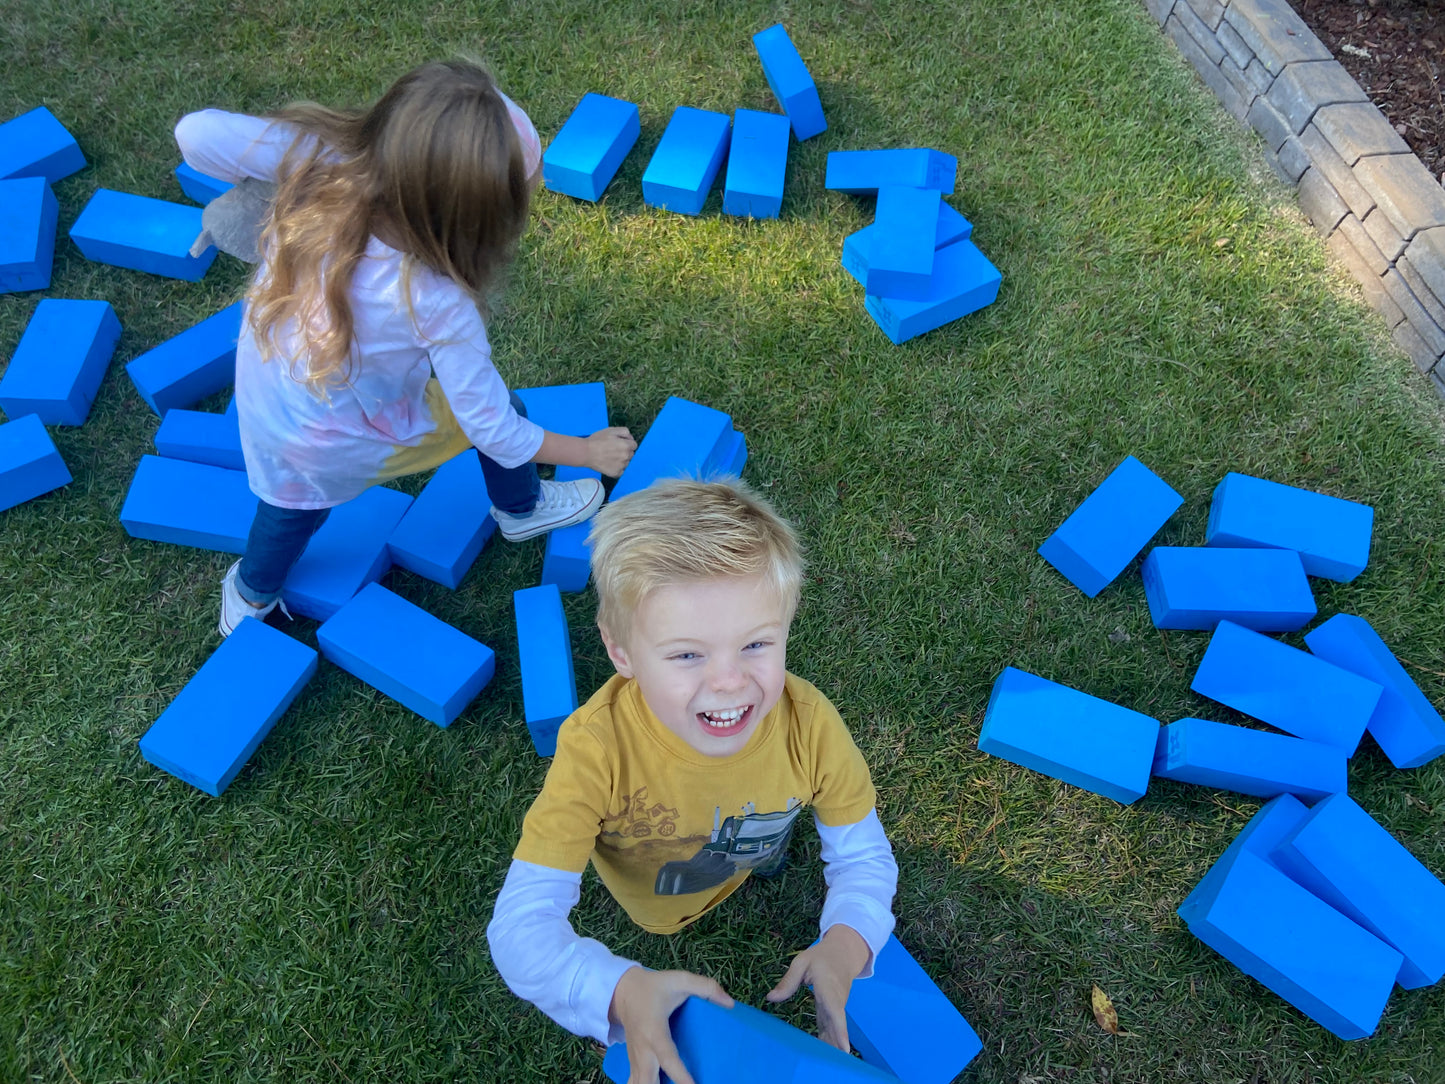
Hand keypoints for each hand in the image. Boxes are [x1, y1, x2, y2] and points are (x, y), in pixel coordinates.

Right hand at [586, 426, 636, 477]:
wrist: (586, 452)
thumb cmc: (598, 440)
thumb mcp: (611, 430)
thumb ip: (625, 432)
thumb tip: (630, 438)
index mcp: (627, 446)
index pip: (634, 445)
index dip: (627, 443)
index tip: (619, 443)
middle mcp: (626, 457)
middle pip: (631, 454)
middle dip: (625, 451)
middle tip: (613, 450)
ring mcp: (622, 466)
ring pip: (626, 463)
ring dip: (621, 460)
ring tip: (610, 457)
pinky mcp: (616, 473)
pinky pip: (621, 471)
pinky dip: (617, 468)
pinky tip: (610, 464)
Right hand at [609, 966, 733, 1083]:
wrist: (624, 991)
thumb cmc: (654, 987)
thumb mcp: (679, 980)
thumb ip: (705, 987)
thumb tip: (730, 1004)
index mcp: (655, 1032)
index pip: (668, 1059)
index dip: (681, 1076)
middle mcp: (643, 1051)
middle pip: (647, 1081)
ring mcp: (636, 1060)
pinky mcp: (634, 1064)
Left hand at [765, 925, 870, 1052]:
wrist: (844, 953)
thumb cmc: (821, 957)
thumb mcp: (802, 961)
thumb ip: (788, 980)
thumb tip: (770, 998)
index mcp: (828, 986)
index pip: (836, 1010)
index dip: (840, 1029)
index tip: (844, 1047)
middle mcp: (836, 1000)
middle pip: (836, 1026)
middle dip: (835, 1045)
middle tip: (831, 1064)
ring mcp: (837, 1007)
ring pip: (835, 1030)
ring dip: (831, 1047)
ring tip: (823, 1066)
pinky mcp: (834, 1011)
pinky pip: (831, 1028)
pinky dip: (828, 1041)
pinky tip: (820, 1055)